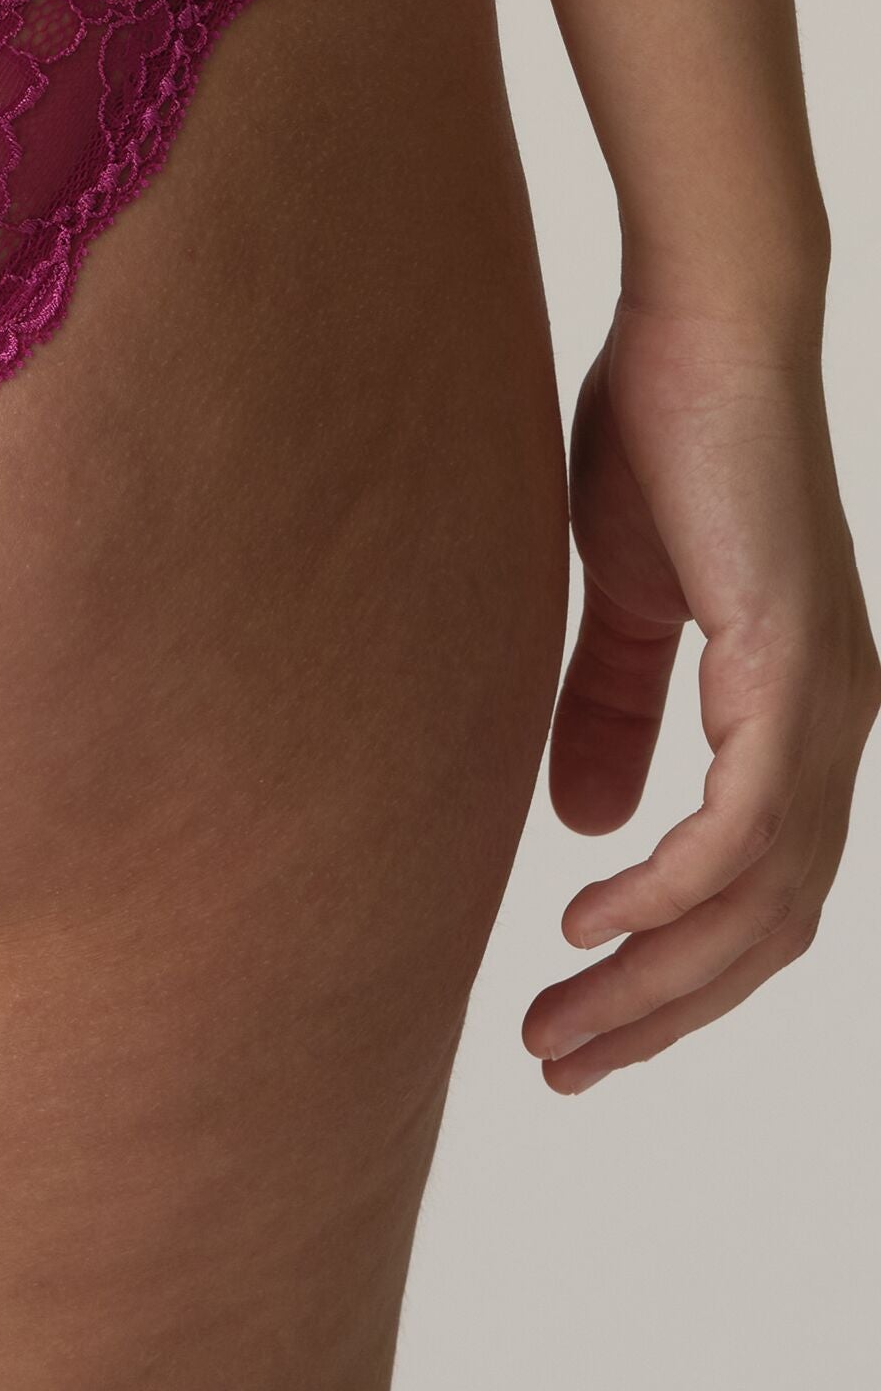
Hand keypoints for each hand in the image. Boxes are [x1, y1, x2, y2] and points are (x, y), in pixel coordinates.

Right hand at [525, 295, 876, 1091]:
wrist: (703, 330)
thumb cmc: (662, 440)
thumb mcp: (622, 601)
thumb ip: (610, 711)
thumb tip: (587, 830)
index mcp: (798, 717)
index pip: (754, 896)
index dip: (670, 974)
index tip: (575, 1019)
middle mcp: (833, 730)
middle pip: (764, 931)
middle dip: (657, 1012)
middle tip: (557, 1060)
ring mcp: (826, 706)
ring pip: (759, 903)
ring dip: (656, 978)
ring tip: (558, 1019)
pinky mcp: (792, 670)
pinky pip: (743, 825)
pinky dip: (672, 889)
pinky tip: (596, 915)